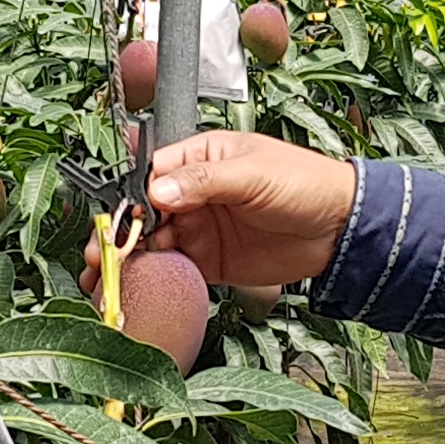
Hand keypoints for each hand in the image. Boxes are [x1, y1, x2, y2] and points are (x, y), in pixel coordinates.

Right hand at [75, 131, 359, 294]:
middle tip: (102, 251)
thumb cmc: (306, 183)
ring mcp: (201, 228)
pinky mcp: (210, 260)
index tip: (123, 217)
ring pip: (153, 242)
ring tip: (108, 274)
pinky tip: (136, 286)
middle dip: (121, 231)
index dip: (134, 195)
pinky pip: (174, 268)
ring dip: (129, 257)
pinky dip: (153, 278)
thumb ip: (205, 181)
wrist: (341, 229)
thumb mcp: (254, 173)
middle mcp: (195, 193)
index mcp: (202, 157)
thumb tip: (159, 190)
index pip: (154, 173)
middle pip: (145, 211)